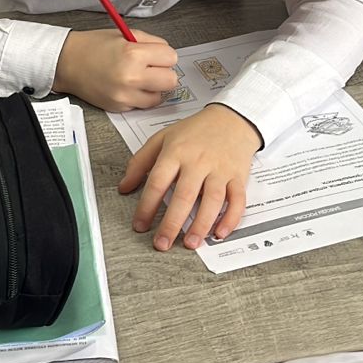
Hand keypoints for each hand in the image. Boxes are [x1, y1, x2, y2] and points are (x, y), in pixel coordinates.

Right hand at [54, 28, 178, 110]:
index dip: (164, 54)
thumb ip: (151, 42)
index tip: (156, 54)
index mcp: (133, 54)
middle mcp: (131, 78)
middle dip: (164, 72)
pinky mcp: (120, 107)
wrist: (68, 63)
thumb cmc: (94, 46)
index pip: (171, 58)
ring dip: (154, 87)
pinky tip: (128, 86)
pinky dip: (140, 96)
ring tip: (139, 78)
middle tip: (151, 67)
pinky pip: (143, 104)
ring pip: (160, 96)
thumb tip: (169, 55)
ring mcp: (125, 96)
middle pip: (171, 80)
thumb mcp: (125, 34)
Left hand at [118, 104, 259, 250]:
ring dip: (201, 224)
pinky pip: (237, 200)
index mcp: (176, 152)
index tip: (140, 226)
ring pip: (212, 200)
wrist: (232, 119)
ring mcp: (220, 170)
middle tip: (162, 244)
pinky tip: (220, 233)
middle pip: (184, 195)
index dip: (146, 206)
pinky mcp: (238, 177)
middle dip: (172, 223)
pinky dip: (230, 218)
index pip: (157, 182)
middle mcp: (198, 162)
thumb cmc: (195, 131)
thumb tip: (124, 188)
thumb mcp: (162, 138)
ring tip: (190, 244)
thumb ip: (140, 162)